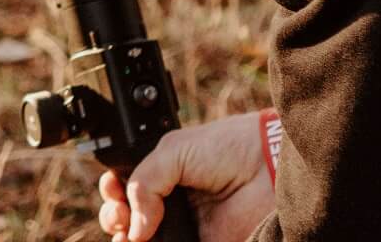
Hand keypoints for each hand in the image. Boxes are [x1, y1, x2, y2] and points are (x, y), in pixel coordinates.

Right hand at [97, 112, 275, 241]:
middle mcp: (169, 200)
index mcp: (161, 172)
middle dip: (114, 216)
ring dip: (126, 238)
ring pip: (143, 240)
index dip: (113, 192)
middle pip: (127, 218)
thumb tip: (134, 227)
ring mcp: (185, 226)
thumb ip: (143, 182)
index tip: (114, 193)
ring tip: (130, 232)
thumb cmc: (227, 148)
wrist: (268, 167)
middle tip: (121, 215)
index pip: (124, 188)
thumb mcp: (172, 150)